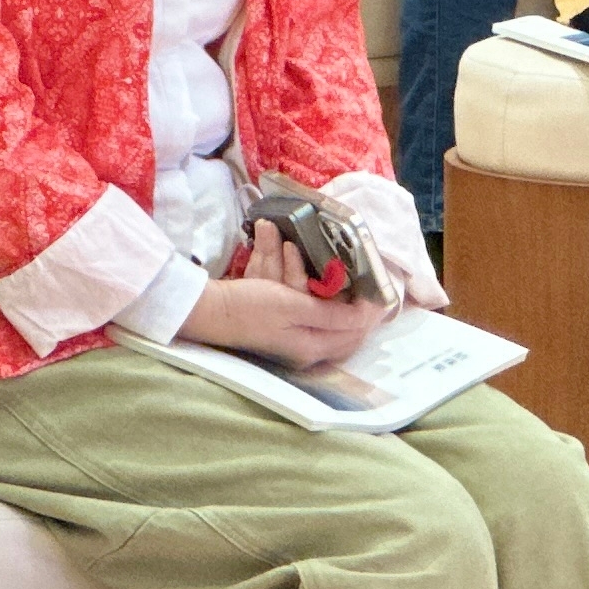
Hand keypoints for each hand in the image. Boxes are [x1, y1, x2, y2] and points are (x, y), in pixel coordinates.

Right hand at [183, 224, 381, 370]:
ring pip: (310, 298)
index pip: (353, 331)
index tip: (377, 285)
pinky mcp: (275, 317)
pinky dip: (285, 270)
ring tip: (289, 244)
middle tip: (348, 267)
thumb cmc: (252, 309)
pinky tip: (276, 243)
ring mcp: (289, 331)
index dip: (368, 310)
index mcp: (314, 345)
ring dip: (301, 269)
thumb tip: (367, 319)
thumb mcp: (296, 308)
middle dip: (337, 287)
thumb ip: (332, 314)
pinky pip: (290, 292)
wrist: (211, 310)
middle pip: (336, 317)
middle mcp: (305, 343)